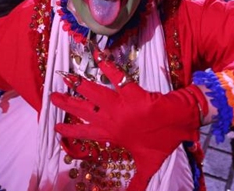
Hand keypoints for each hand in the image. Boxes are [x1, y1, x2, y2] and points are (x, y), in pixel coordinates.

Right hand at [51, 49, 202, 190]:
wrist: (181, 124)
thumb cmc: (164, 143)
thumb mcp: (148, 165)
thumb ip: (137, 182)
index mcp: (113, 134)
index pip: (86, 133)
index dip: (71, 131)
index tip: (56, 128)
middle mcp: (112, 118)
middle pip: (85, 110)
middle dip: (68, 104)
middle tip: (52, 97)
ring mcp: (120, 103)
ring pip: (95, 93)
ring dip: (80, 85)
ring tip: (66, 77)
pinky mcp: (131, 91)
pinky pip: (116, 76)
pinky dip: (107, 65)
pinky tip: (98, 56)